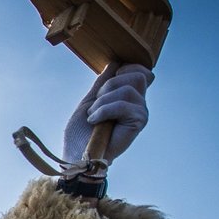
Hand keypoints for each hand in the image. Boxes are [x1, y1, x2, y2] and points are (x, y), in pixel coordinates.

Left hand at [61, 63, 153, 179]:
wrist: (78, 155)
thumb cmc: (81, 134)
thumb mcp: (89, 102)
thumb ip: (102, 84)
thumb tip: (115, 63)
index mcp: (128, 98)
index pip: (141, 72)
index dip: (127, 68)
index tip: (107, 82)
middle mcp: (138, 104)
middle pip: (137, 76)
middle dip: (110, 86)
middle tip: (96, 103)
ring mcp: (140, 113)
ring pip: (127, 90)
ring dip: (102, 102)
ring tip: (93, 116)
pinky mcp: (139, 122)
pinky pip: (124, 105)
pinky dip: (103, 111)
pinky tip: (94, 121)